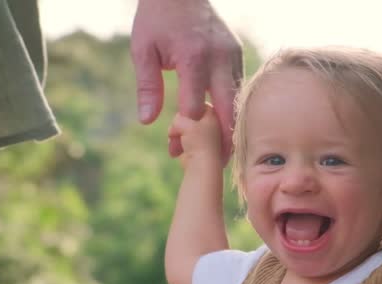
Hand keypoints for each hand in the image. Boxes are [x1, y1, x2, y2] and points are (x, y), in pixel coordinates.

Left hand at [131, 0, 241, 158]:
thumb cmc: (156, 19)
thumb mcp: (143, 50)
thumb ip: (147, 86)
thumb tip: (148, 121)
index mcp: (193, 56)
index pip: (196, 105)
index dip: (188, 129)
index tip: (176, 146)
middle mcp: (219, 57)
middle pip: (228, 108)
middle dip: (222, 139)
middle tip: (217, 166)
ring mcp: (232, 56)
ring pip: (238, 100)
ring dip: (229, 127)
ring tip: (222, 155)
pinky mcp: (236, 56)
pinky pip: (238, 89)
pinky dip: (231, 110)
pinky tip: (223, 130)